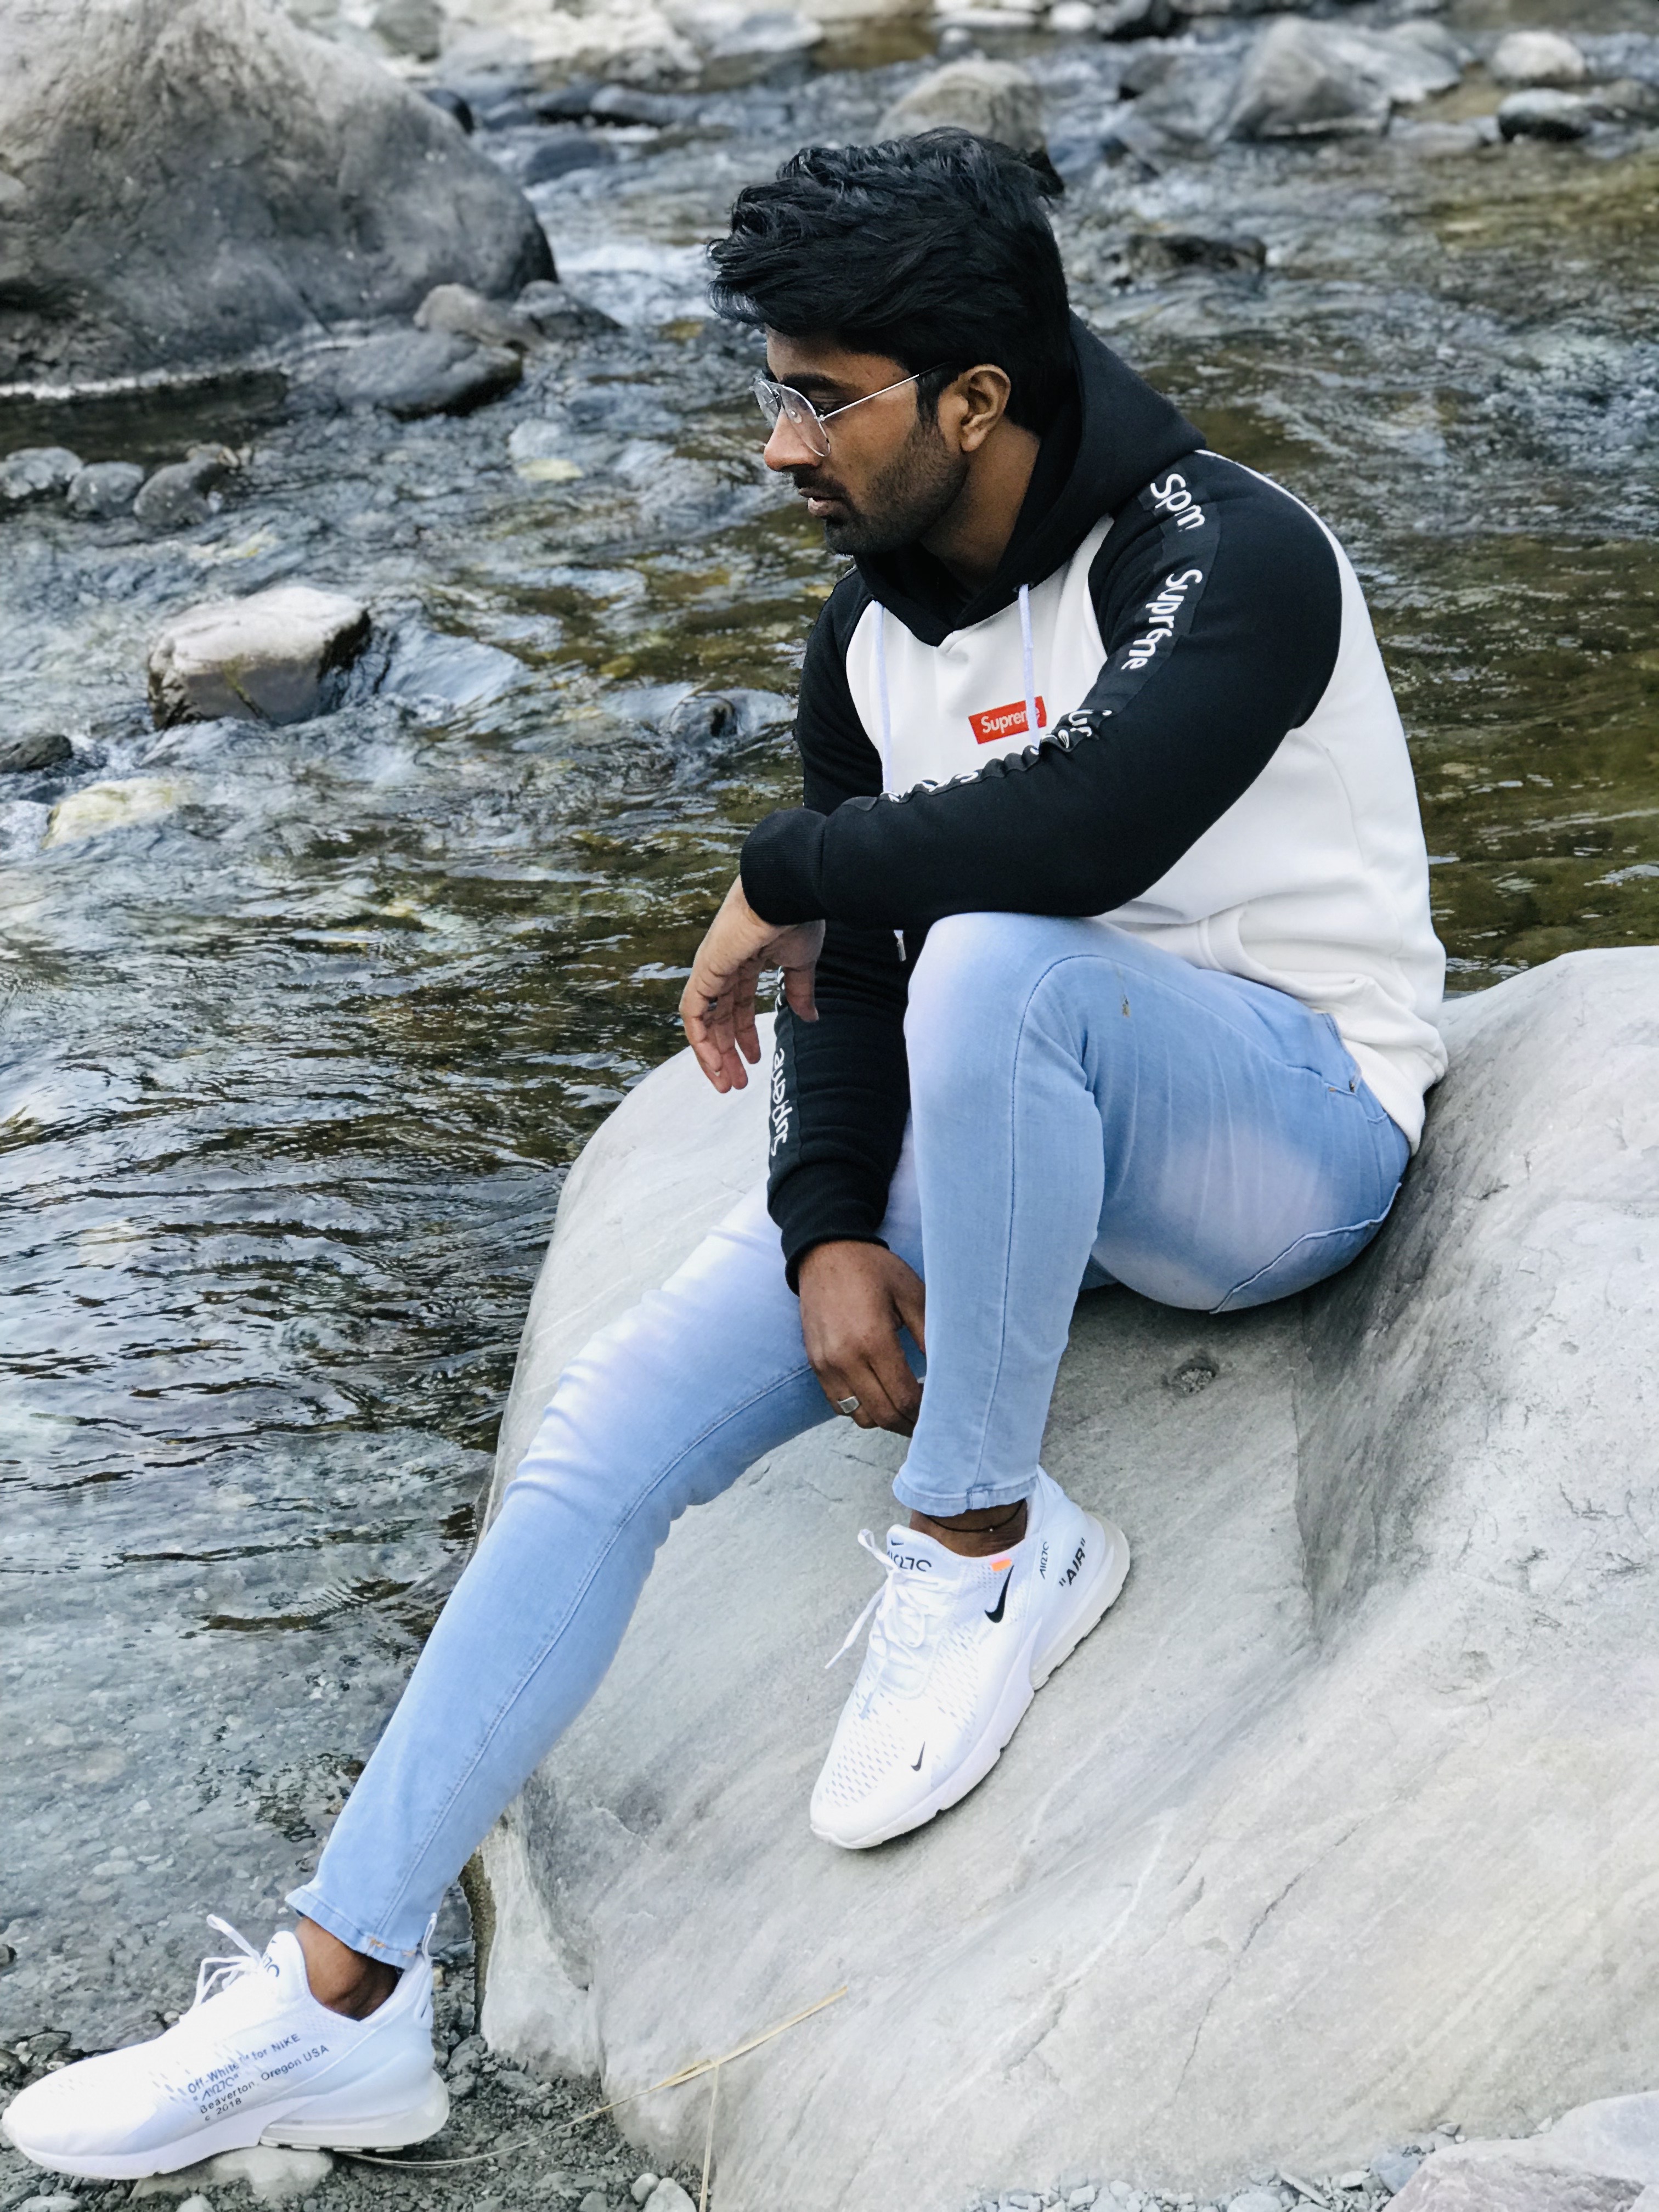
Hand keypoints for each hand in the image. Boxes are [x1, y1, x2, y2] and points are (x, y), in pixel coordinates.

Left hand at [679, 875, 823, 1092]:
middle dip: (728, 1052)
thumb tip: (809, 1018)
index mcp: (746, 960)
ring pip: (704, 1021)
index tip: (756, 1059)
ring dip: (712, 1055)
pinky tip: (713, 1063)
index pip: (738, 1005)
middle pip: (720, 1018)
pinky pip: (693, 1013)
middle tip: (736, 1084)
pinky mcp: (704, 970)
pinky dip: (700, 1040)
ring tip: (725, 1083)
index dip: (746, 1035)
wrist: (787, 892)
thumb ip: (799, 992)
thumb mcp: (801, 963)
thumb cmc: (797, 915)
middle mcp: (724, 966)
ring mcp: (712, 968)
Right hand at [798, 1241, 926, 1435]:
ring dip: (885, 1419)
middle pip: (883, 1414)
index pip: (904, 1397)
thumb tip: (948, 1370)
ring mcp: (826, 1364)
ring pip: (859, 1417)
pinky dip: (861, 1409)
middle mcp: (845, 1358)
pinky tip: (880, 1396)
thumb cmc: (872, 1268)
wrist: (824, 1251)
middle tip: (930, 1422)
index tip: (941, 1409)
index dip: (926, 1412)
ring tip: (906, 1410)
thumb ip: (929, 1332)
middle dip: (910, 1424)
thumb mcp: (911, 1292)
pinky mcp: (815, 1364)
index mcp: (873, 1340)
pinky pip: (838, 1405)